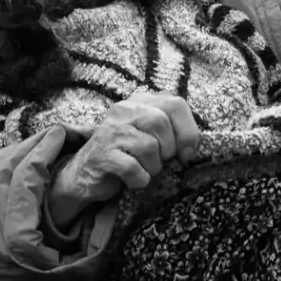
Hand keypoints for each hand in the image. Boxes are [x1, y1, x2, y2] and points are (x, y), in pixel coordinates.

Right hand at [46, 93, 198, 224]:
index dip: (188, 131)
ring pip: (149, 147)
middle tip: (160, 162)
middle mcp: (124, 110)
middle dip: (168, 149)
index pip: (176, 104)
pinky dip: (139, 180)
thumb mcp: (151, 134)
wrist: (86, 173)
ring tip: (144, 169)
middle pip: (162, 123)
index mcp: (140, 100)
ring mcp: (110, 131)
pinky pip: (133, 168)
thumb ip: (171, 128)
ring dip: (153, 167)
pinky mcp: (102, 154)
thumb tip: (193, 145)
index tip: (188, 152)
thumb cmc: (128, 154)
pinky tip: (133, 180)